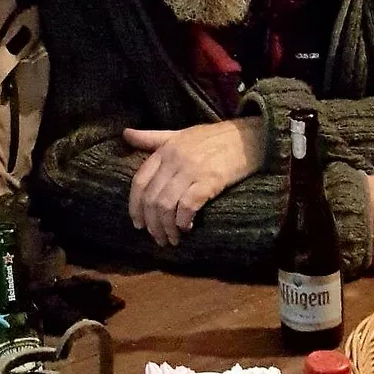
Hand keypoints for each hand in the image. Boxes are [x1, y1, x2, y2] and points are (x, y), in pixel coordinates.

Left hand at [124, 118, 264, 247]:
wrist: (248, 137)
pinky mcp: (210, 180)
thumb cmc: (213, 138)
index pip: (139, 181)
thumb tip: (125, 134)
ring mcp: (191, 169)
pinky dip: (183, 221)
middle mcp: (174, 159)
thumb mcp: (179, 134)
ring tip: (172, 239)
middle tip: (158, 238)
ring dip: (166, 227)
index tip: (138, 224)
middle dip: (152, 224)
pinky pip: (188, 205)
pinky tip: (187, 227)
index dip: (135, 206)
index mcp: (164, 150)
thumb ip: (152, 138)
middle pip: (151, 198)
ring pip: (166, 205)